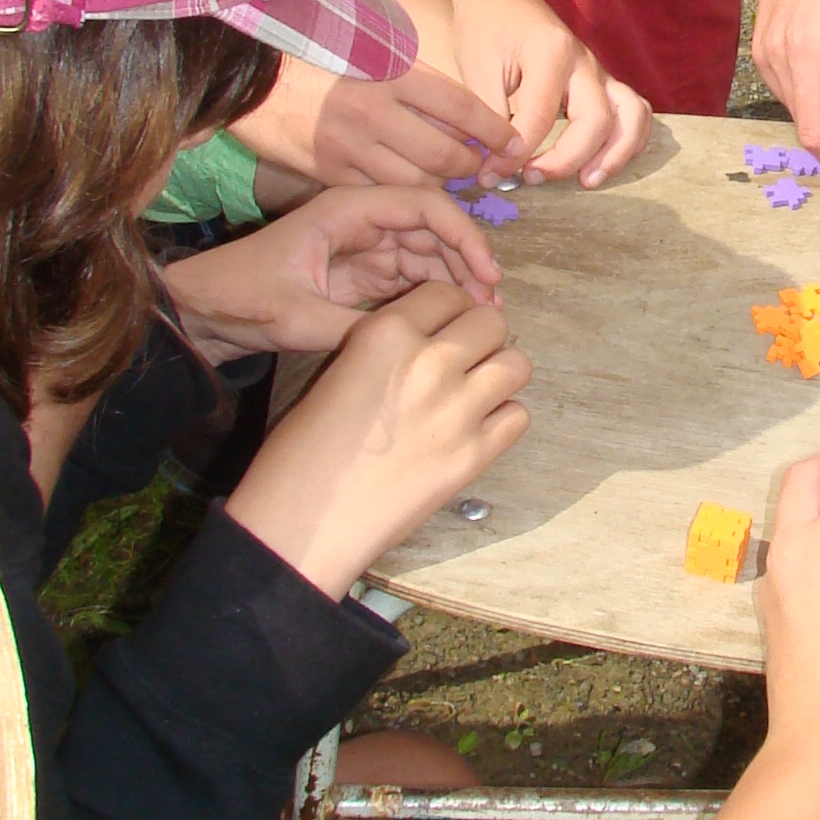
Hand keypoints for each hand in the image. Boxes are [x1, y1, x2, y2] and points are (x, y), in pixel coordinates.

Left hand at [164, 183, 500, 360]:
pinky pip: (410, 278)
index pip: (423, 205)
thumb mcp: (297, 317)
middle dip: (466, 262)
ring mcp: (363, 247)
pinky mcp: (360, 275)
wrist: (203, 310)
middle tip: (491, 307)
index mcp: (347, 210)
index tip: (486, 275)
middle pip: (432, 229)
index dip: (463, 235)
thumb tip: (410, 344)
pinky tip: (454, 320)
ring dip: (455, 281)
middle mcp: (361, 221)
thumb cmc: (240, 298)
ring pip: (427, 255)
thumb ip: (355, 328)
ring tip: (481, 317)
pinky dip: (435, 295)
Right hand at [226, 285, 530, 602]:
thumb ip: (388, 348)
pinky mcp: (475, 456)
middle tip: (463, 360)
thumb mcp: (338, 373)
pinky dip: (503, 419)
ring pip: (516, 365)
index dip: (449, 309)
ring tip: (475, 391)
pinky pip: (518, 416)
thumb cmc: (301, 453)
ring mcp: (458, 411)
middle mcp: (429, 364)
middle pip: (491, 323)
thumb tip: (429, 342)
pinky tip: (476, 428)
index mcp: (385, 334)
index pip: (446, 293)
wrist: (304, 526)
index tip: (446, 326)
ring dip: (499, 374)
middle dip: (480, 337)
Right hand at [230, 9, 522, 188]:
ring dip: (443, 186)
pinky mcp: (330, 174)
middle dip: (474, 166)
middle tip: (482, 165)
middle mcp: (374, 112)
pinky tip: (412, 188)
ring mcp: (351, 147)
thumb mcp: (374, 52)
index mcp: (391, 74)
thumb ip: (419, 80)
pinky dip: (405, 195)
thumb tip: (467, 115)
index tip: (514, 141)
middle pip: (447, 156)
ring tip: (450, 178)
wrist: (252, 75)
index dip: (496, 131)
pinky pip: (383, 193)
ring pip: (419, 183)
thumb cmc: (321, 57)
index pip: (462, 108)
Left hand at [449, 0, 650, 184]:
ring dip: (615, 155)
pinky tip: (603, 164)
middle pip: (596, 120)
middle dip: (566, 160)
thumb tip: (495, 166)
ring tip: (586, 182)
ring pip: (630, 117)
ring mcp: (600, 72)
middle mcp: (584, 62)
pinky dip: (629, 142)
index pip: (539, 117)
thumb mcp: (476, 68)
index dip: (514, 154)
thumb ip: (488, 117)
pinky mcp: (604, 82)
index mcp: (550, 53)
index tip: (489, 174)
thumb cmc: (485, 28)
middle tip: (530, 178)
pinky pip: (635, 113)